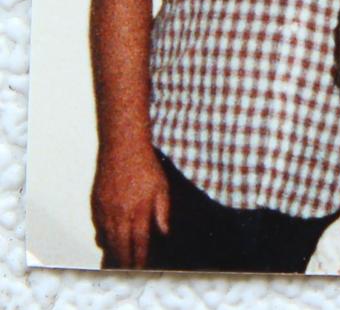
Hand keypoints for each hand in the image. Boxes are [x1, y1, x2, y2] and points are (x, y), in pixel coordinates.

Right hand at [92, 144, 169, 267]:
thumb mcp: (162, 186)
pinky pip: (98, 228)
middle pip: (120, 246)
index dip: (139, 258)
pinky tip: (108, 242)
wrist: (123, 146)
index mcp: (139, 209)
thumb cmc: (146, 165)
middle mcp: (120, 213)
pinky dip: (103, 238)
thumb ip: (163, 211)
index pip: (138, 242)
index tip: (141, 268)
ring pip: (107, 240)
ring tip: (118, 262)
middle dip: (124, 261)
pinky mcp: (96, 204)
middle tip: (128, 271)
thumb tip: (164, 232)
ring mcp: (105, 209)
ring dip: (112, 252)